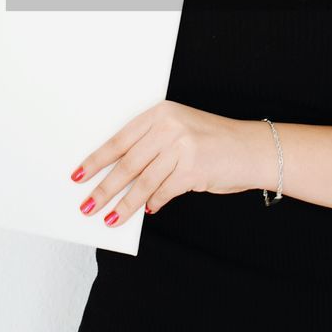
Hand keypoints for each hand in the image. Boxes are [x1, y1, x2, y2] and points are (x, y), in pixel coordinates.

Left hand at [69, 99, 268, 227]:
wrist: (252, 148)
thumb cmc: (214, 141)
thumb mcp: (180, 131)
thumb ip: (151, 147)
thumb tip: (120, 177)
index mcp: (160, 113)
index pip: (119, 140)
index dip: (97, 160)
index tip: (80, 175)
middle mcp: (168, 127)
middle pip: (126, 163)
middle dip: (105, 188)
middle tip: (88, 205)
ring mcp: (180, 147)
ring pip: (142, 182)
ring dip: (124, 204)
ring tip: (110, 218)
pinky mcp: (192, 169)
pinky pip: (163, 192)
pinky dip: (154, 203)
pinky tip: (147, 210)